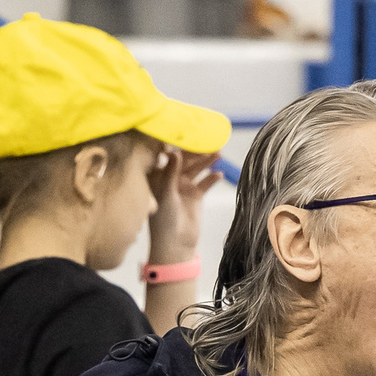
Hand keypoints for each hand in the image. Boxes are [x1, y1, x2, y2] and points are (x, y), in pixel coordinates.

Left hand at [146, 148, 223, 265]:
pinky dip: (212, 178)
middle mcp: (170, 178)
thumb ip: (170, 172)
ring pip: (196, 169)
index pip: (166, 154)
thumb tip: (174, 152)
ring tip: (218, 153)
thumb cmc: (163, 221)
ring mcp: (183, 186)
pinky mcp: (196, 195)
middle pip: (184, 159)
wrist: (175, 245)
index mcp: (157, 175)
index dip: (175, 143)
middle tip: (208, 140)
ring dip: (206, 161)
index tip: (185, 130)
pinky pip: (205, 183)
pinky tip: (218, 174)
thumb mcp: (165, 194)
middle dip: (195, 151)